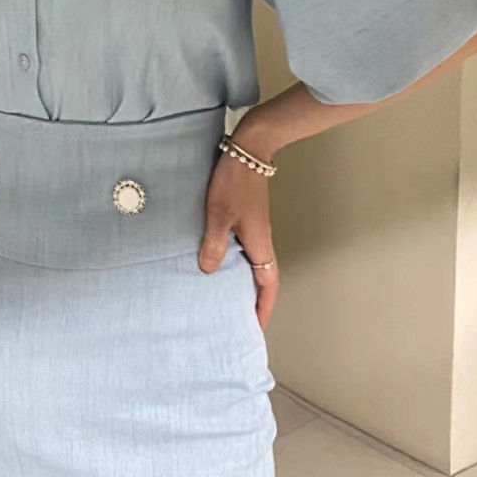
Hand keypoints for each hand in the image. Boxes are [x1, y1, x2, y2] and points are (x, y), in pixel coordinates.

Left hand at [198, 137, 278, 329]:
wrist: (249, 149)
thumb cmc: (235, 180)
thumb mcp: (219, 213)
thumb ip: (214, 242)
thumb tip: (209, 271)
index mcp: (259, 243)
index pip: (267, 284)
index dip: (262, 307)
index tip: (256, 327)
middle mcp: (261, 240)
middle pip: (262, 278)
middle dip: (253, 300)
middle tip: (238, 318)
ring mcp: (255, 229)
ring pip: (252, 263)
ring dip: (243, 281)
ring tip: (224, 297)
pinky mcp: (246, 218)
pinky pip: (243, 248)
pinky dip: (234, 262)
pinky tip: (216, 262)